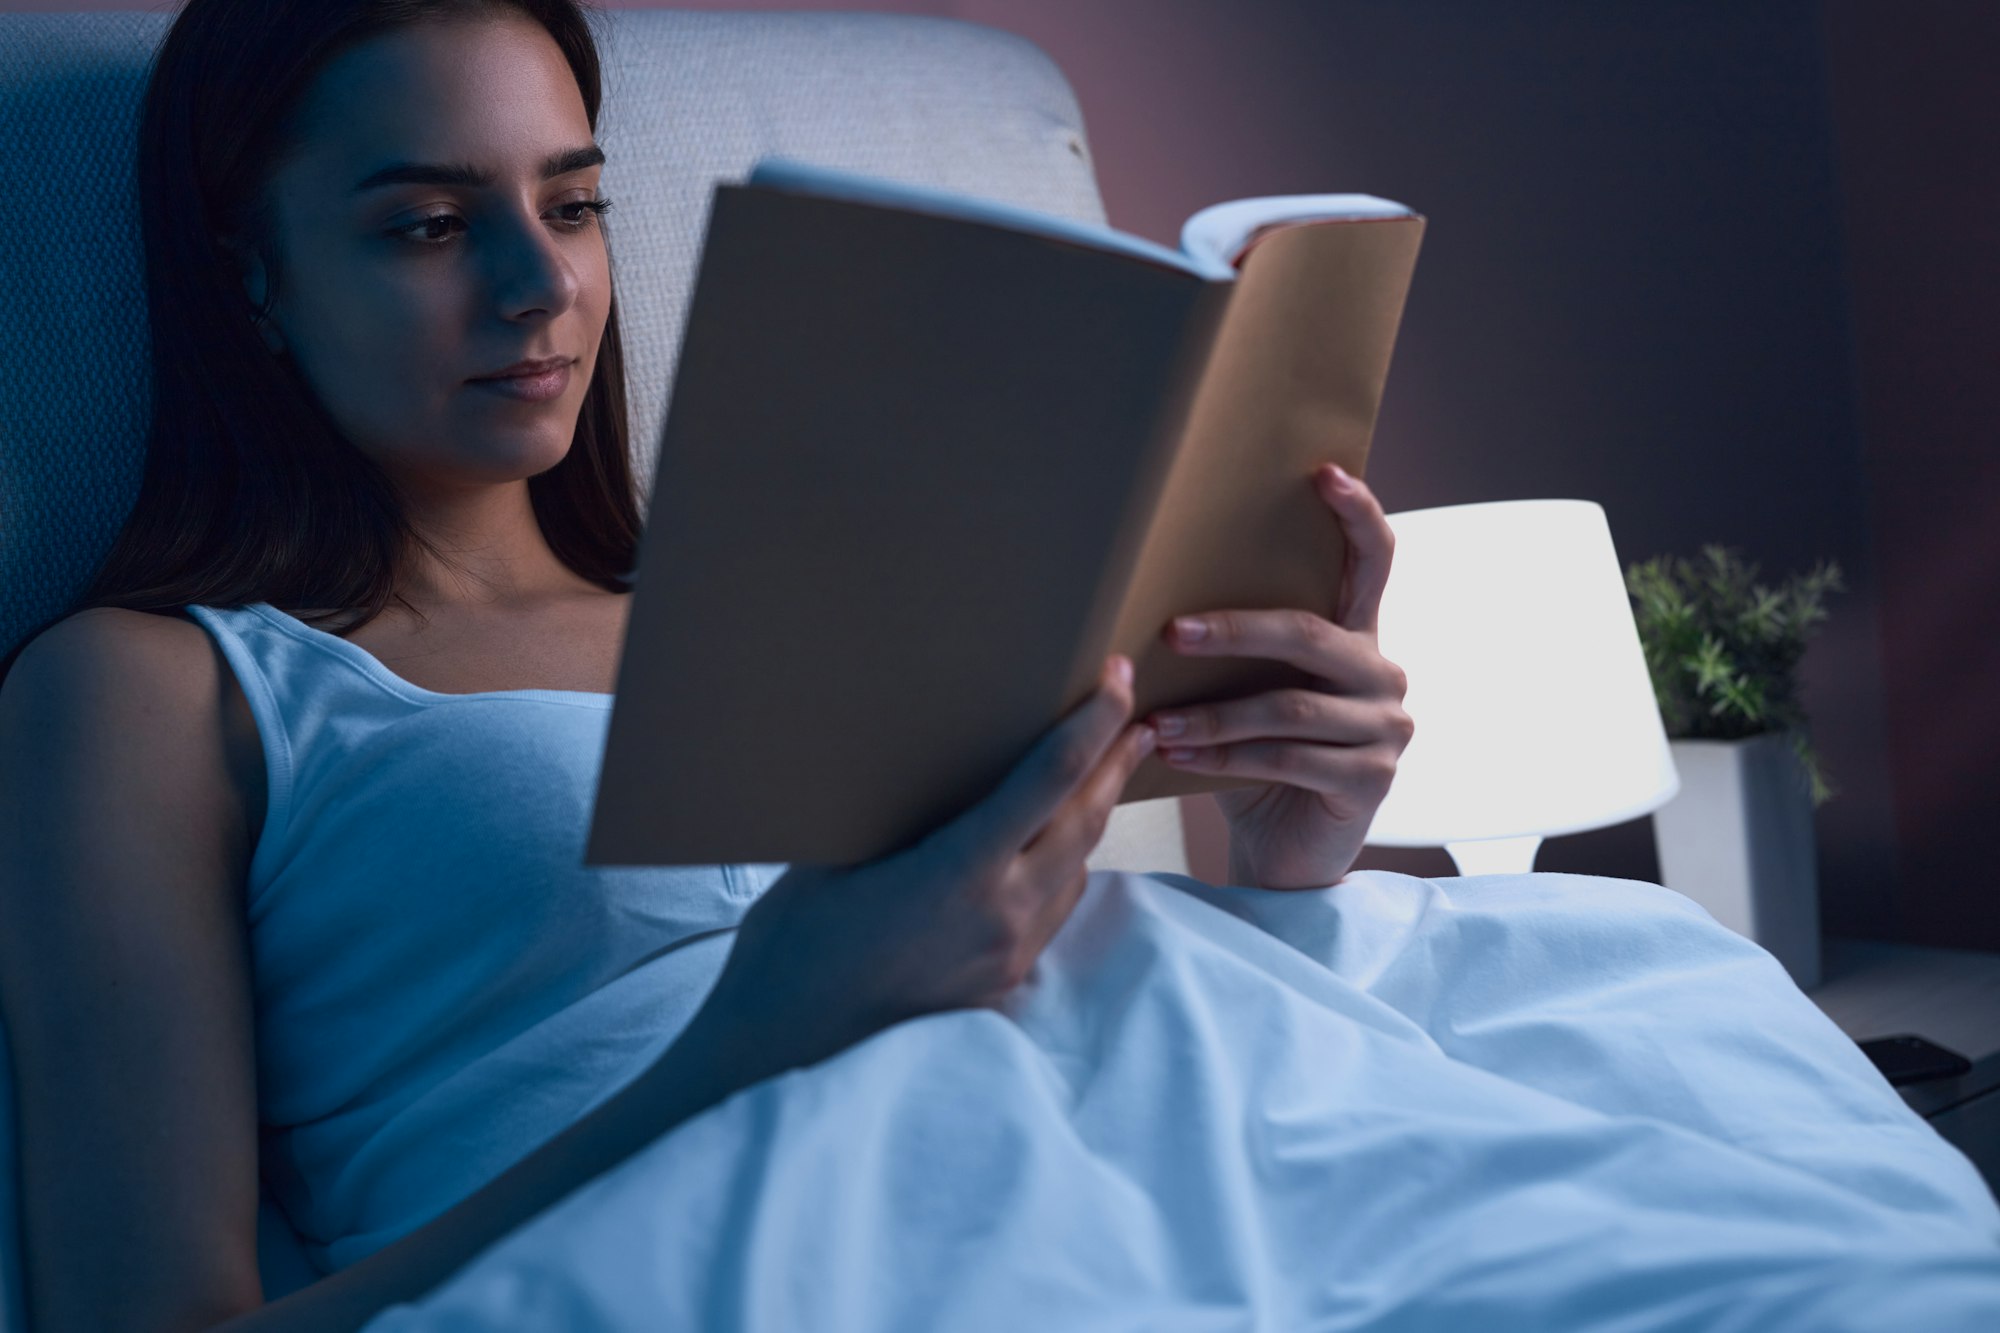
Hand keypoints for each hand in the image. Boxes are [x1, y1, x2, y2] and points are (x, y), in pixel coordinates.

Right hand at [700, 654, 1157, 1076]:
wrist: (779, 1057)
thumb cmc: (790, 951)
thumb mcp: (834, 861)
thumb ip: (899, 819)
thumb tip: (931, 769)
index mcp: (957, 873)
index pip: (1049, 781)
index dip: (1093, 724)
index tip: (1118, 680)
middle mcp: (999, 916)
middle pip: (1084, 822)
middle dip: (1115, 763)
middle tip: (1136, 717)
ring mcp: (1006, 957)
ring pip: (1078, 871)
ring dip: (1095, 817)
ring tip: (1104, 772)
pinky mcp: (1002, 986)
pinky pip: (1055, 913)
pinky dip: (1067, 867)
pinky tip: (1054, 848)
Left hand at [1144, 463, 1413, 890]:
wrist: (1287, 851)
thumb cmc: (1259, 758)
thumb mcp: (1252, 693)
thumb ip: (1239, 652)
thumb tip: (1153, 605)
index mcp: (1358, 638)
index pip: (1375, 561)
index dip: (1357, 515)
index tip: (1323, 473)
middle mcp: (1383, 674)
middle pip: (1310, 634)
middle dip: (1234, 632)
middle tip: (1171, 632)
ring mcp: (1386, 729)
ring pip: (1288, 706)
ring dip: (1211, 716)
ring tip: (1152, 721)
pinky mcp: (1371, 781)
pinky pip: (1284, 759)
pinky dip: (1221, 759)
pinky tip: (1173, 757)